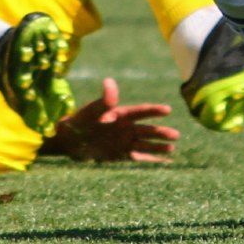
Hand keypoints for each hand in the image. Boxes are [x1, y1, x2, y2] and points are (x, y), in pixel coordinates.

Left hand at [45, 78, 178, 163]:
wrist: (68, 140)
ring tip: (172, 148)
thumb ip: (103, 100)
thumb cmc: (78, 122)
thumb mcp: (90, 111)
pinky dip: (148, 158)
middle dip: (160, 132)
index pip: (140, 112)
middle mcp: (125, 127)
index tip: (167, 109)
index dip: (153, 111)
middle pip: (146, 130)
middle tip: (176, 135)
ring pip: (144, 143)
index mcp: (120, 114)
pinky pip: (137, 157)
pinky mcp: (119, 154)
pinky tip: (160, 161)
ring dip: (157, 146)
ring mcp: (123, 141)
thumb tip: (110, 82)